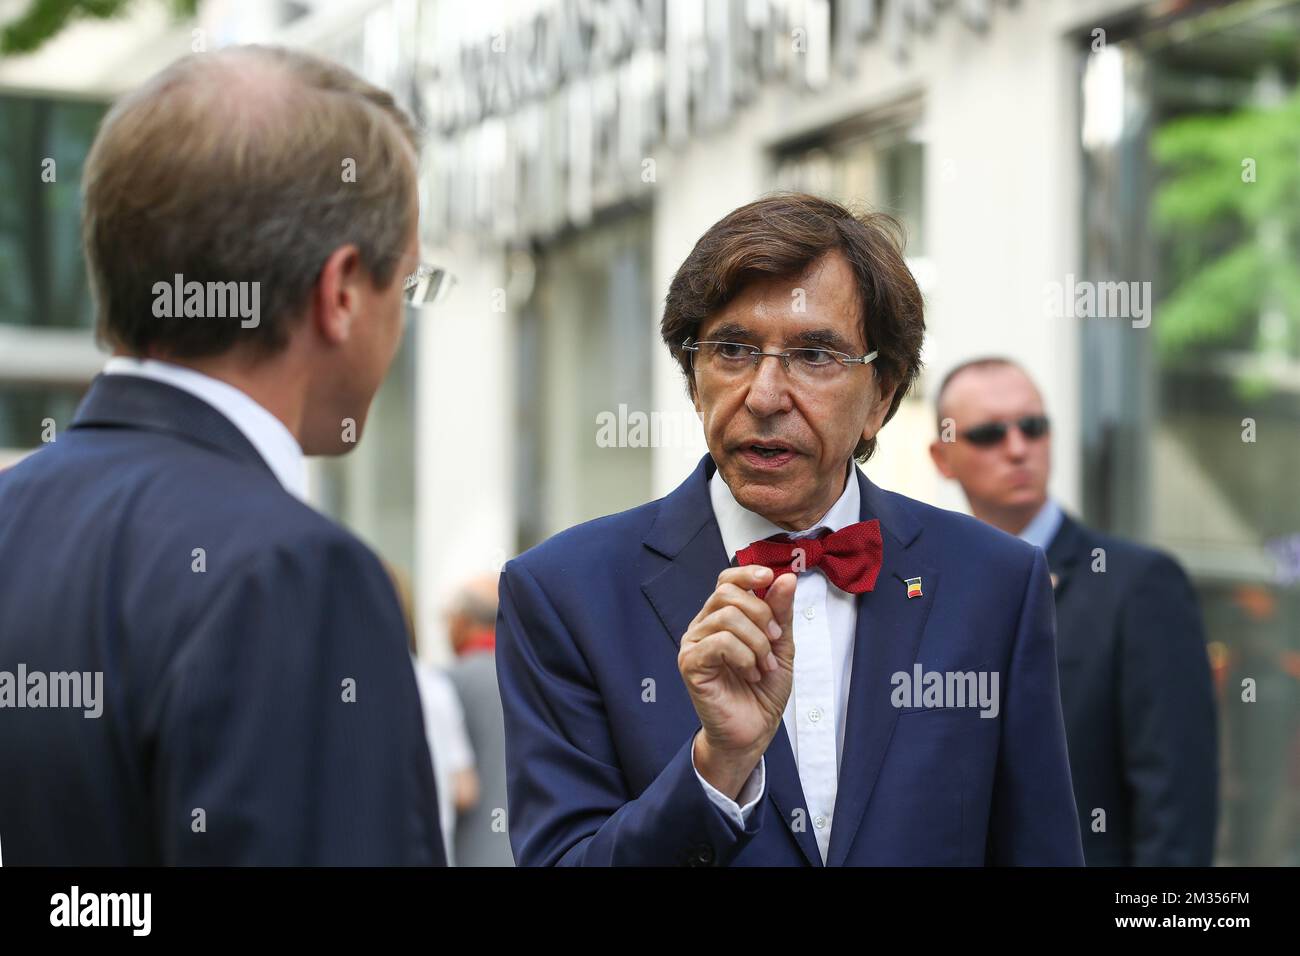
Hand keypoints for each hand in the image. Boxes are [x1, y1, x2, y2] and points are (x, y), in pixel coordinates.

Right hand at [678, 565, 796, 798]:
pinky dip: (745, 657)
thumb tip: (786, 577)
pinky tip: (750, 673)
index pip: (727, 580)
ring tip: (764, 665)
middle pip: (727, 593)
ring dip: (757, 642)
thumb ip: (781, 611)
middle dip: (762, 614)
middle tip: (775, 640)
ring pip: (727, 617)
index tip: (770, 577)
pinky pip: (720, 643)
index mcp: (722, 617)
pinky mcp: (690, 664)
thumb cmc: (762, 690)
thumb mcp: (781, 645)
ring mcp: (693, 644)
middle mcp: (704, 626)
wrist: (754, 730)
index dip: (748, 573)